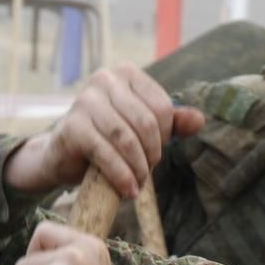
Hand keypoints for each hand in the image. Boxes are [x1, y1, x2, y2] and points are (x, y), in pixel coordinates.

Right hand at [3, 64, 204, 199]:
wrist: (65, 155)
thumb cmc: (108, 139)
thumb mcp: (142, 129)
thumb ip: (171, 123)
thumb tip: (200, 120)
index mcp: (126, 74)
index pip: (162, 107)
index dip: (165, 137)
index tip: (155, 153)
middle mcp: (104, 79)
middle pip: (147, 122)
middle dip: (152, 154)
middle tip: (147, 173)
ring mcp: (85, 100)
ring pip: (127, 138)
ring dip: (138, 168)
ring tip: (137, 185)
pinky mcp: (72, 126)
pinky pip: (106, 152)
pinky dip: (121, 175)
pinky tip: (127, 191)